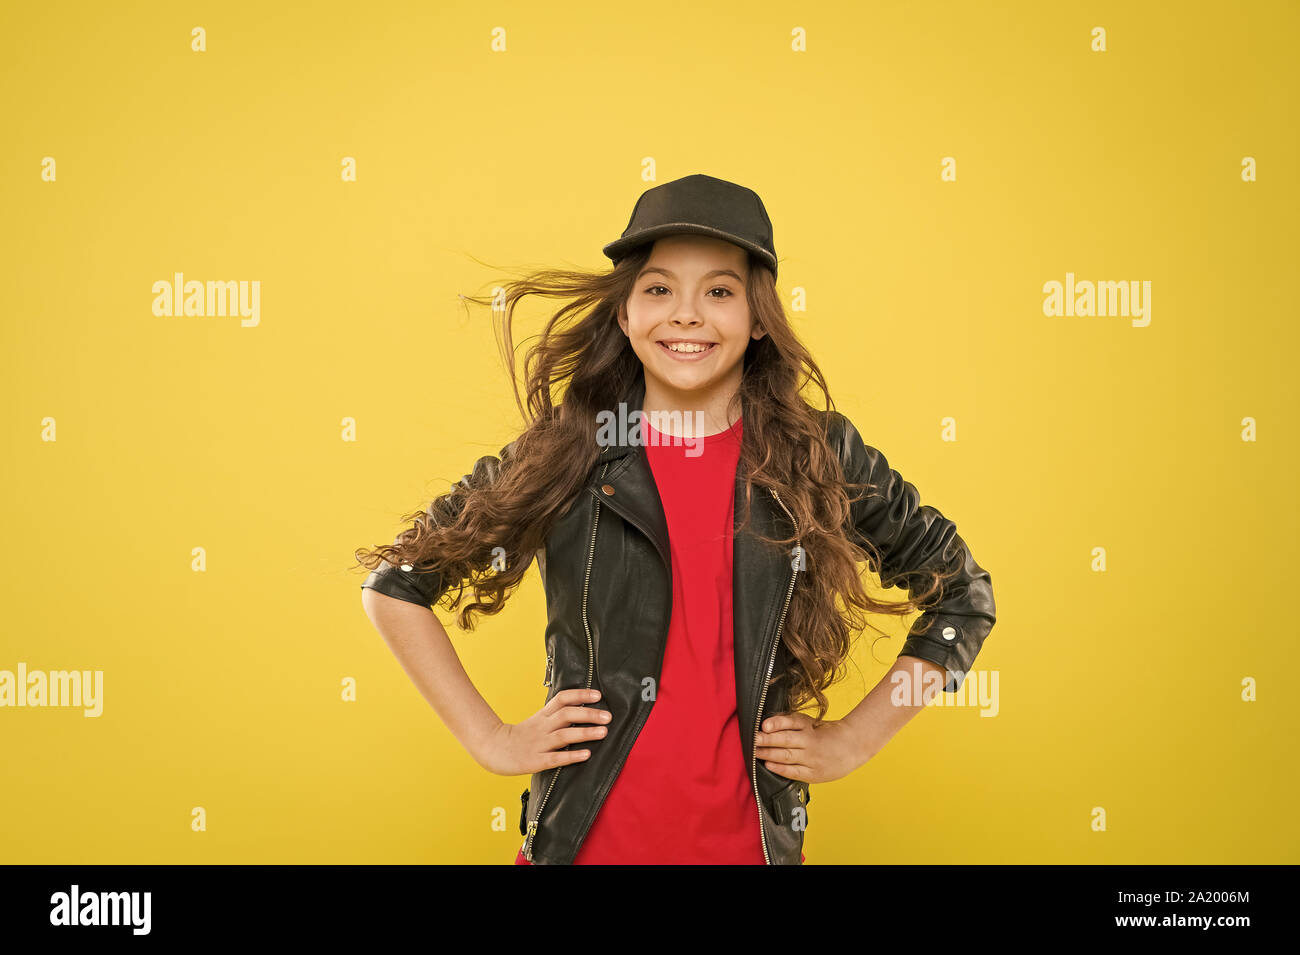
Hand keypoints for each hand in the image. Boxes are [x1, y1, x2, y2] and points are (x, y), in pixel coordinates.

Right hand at [475, 688, 611, 776]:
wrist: (493, 750)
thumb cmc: (520, 736)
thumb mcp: (537, 720)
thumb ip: (556, 715)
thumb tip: (582, 709)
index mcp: (543, 715)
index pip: (562, 699)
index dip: (580, 695)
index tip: (598, 695)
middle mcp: (542, 727)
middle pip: (567, 715)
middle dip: (589, 714)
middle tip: (608, 716)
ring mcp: (539, 744)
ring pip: (564, 735)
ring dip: (585, 733)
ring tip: (603, 732)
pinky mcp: (536, 761)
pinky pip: (555, 758)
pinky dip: (572, 756)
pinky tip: (586, 754)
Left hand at [754, 711, 865, 782]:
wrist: (851, 747)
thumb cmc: (824, 733)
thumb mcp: (809, 723)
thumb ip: (788, 723)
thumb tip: (765, 726)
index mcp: (808, 726)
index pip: (790, 722)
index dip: (776, 723)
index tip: (764, 726)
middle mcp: (810, 741)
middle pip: (785, 740)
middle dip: (766, 740)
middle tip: (752, 739)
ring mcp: (812, 759)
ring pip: (787, 756)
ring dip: (768, 754)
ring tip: (754, 752)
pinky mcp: (814, 774)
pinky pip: (793, 772)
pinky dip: (779, 768)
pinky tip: (768, 764)